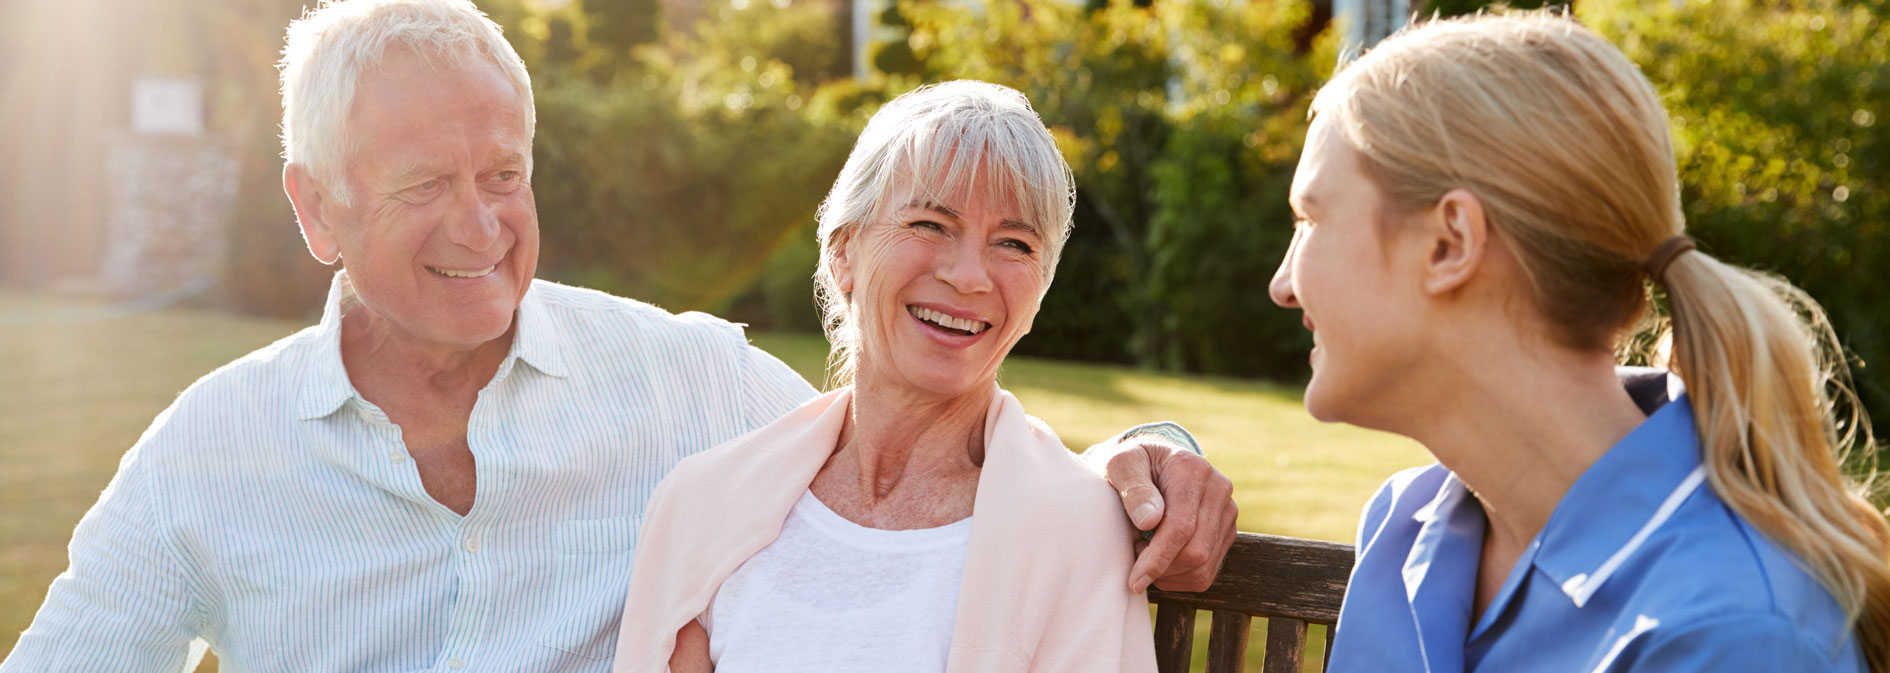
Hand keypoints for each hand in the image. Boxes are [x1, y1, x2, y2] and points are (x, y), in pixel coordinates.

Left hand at [1106, 438, 1237, 593]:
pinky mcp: (1226, 531)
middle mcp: (1218, 489)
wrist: (1152, 461)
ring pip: (1203, 567)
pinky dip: (1179, 578)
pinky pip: (1207, 572)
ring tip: (1146, 553)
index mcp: (1193, 470)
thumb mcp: (1120, 464)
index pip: (1181, 526)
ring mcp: (1227, 511)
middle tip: (1134, 554)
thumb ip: (1133, 488)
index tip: (1134, 580)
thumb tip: (1149, 520)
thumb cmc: (1131, 464)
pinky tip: (1161, 560)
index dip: (1157, 559)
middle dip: (1161, 568)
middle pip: (1196, 552)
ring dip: (1169, 575)